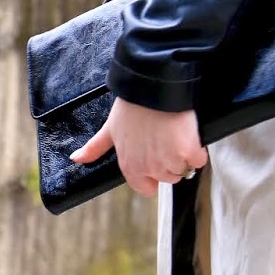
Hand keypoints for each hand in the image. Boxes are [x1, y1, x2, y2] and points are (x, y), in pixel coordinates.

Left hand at [70, 100, 207, 197]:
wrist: (154, 85)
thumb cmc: (132, 105)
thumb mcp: (110, 127)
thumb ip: (95, 147)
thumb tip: (76, 158)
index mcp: (130, 166)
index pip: (146, 188)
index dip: (152, 176)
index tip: (156, 158)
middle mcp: (150, 168)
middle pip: (168, 178)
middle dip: (169, 161)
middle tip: (165, 138)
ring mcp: (170, 161)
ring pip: (183, 169)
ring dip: (183, 155)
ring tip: (175, 133)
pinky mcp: (189, 151)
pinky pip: (198, 160)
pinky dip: (197, 149)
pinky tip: (188, 133)